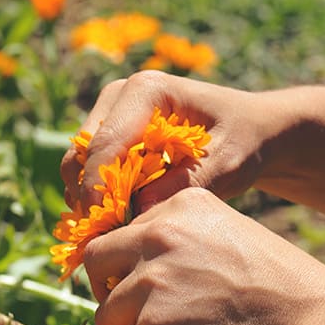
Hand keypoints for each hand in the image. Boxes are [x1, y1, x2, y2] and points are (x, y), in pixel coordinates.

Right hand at [61, 70, 271, 211]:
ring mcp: (109, 113)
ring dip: (89, 198)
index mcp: (147, 91)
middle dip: (90, 196)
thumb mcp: (225, 165)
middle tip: (110, 233)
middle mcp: (119, 95)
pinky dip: (94, 196)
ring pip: (76, 163)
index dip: (98, 189)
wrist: (247, 130)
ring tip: (116, 227)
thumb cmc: (241, 142)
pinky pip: (84, 170)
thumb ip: (184, 185)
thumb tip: (138, 210)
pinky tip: (119, 218)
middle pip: (82, 152)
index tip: (105, 227)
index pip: (106, 143)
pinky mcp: (106, 134)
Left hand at [83, 187, 324, 324]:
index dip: (124, 268)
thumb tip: (127, 273)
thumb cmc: (277, 290)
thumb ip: (176, 245)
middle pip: (94, 264)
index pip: (118, 234)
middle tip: (138, 318)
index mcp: (178, 207)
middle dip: (109, 294)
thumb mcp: (225, 238)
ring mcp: (151, 280)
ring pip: (107, 317)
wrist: (313, 324)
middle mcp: (157, 234)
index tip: (143, 289)